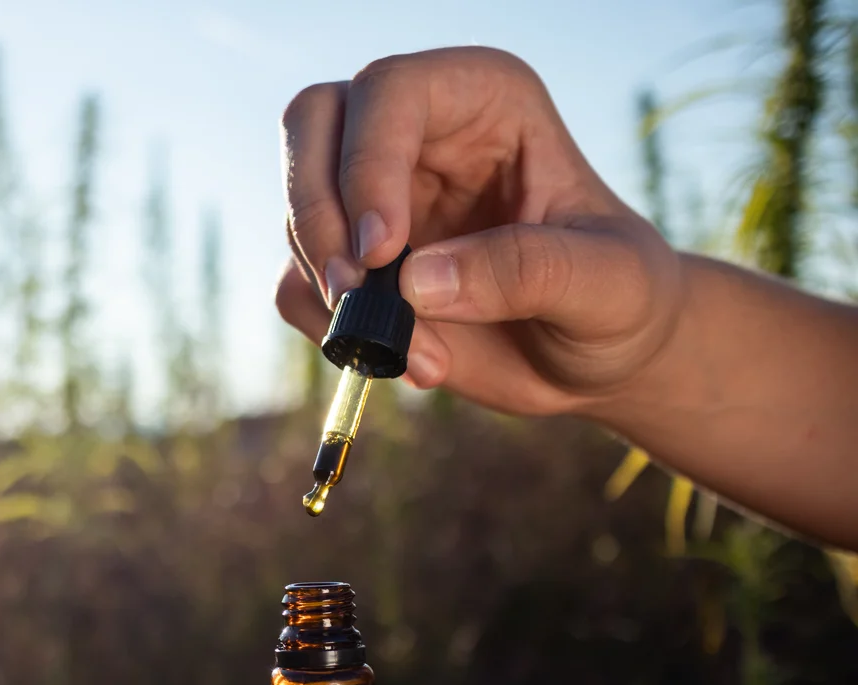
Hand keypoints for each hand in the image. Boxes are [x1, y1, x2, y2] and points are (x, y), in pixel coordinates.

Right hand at [276, 47, 683, 417]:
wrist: (597, 359)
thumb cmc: (620, 300)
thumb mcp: (608, 283)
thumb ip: (526, 269)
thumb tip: (417, 281)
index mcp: (482, 101)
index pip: (390, 91)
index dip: (368, 161)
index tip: (382, 248)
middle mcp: (415, 136)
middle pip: (311, 123)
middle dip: (317, 213)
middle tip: (354, 292)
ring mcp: (372, 200)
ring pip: (295, 211)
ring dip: (335, 293)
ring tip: (419, 353)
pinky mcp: (349, 267)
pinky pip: (296, 287)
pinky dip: (333, 333)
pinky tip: (406, 362)